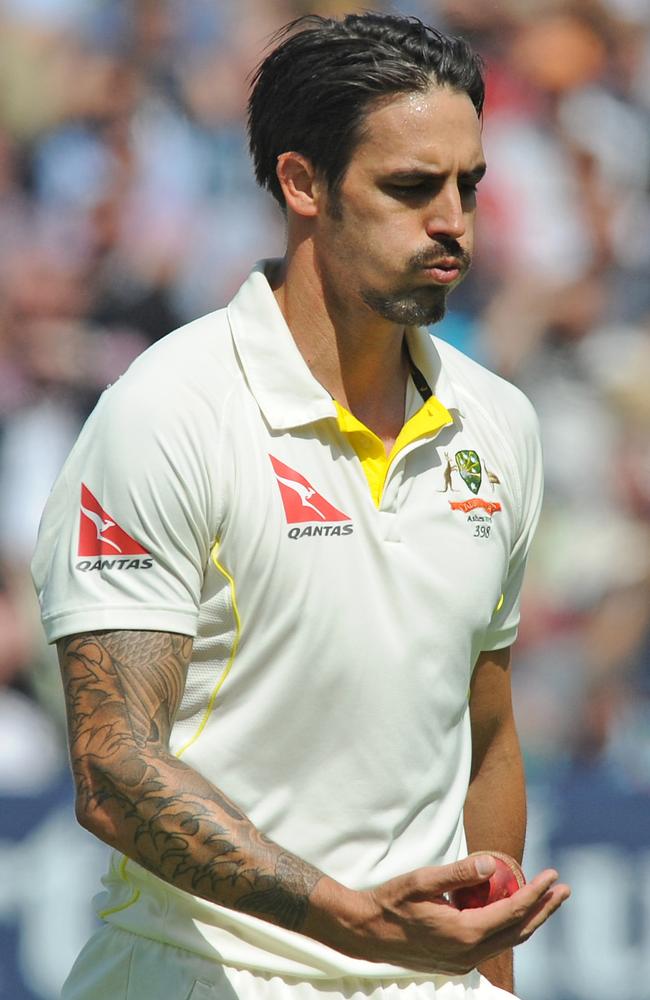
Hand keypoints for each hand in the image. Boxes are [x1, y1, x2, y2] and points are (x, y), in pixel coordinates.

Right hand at [313, 854, 569, 973]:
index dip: (536, 894)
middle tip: (564, 889)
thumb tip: (493, 864)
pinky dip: (509, 928)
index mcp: (464, 933)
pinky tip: (511, 912)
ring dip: (530, 920)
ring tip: (547, 900)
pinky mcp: (456, 962)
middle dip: (544, 909)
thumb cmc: (391, 901)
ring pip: (507, 941)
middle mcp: (469, 953)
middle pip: (518, 931)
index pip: (512, 912)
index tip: (553, 875)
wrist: (366, 933)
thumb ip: (458, 873)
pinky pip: (492, 945)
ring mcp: (463, 962)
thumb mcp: (422, 880)